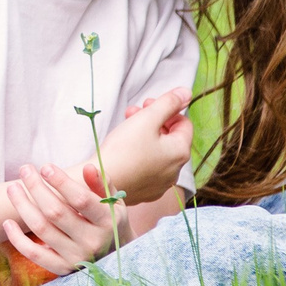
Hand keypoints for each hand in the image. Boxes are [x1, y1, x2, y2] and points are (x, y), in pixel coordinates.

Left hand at [0, 161, 119, 276]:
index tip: (45, 166)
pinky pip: (35, 254)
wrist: (115, 257)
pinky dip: (17, 239)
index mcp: (107, 222)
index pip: (81, 199)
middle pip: (56, 212)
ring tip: (13, 188)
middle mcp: (92, 242)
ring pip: (42, 229)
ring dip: (23, 206)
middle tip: (24, 169)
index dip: (61, 182)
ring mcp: (76, 257)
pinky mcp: (62, 269)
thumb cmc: (109, 221)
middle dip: (36, 188)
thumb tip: (88, 167)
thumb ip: (102, 184)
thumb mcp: (113, 202)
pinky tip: (7, 222)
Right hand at [96, 87, 194, 203]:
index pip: (184, 123)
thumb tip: (187, 93)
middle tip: (133, 113)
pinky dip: (140, 156)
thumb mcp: (146, 119)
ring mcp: (161, 184)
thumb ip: (169, 103)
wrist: (98, 185)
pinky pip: (149, 168)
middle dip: (154, 121)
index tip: (147, 104)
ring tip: (126, 130)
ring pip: (159, 153)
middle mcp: (175, 171)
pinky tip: (124, 152)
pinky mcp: (145, 192)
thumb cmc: (122, 150)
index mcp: (180, 152)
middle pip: (171, 138)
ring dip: (146, 137)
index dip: (167, 109)